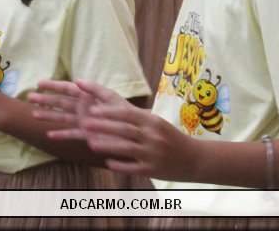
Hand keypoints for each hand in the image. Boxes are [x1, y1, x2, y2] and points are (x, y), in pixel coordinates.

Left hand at [30, 79, 196, 180]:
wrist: (194, 158)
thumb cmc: (171, 138)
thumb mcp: (158, 123)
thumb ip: (139, 118)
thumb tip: (115, 109)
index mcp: (153, 122)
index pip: (128, 114)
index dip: (109, 112)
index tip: (93, 110)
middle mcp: (153, 136)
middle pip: (124, 129)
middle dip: (103, 126)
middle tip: (84, 123)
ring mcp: (153, 153)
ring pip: (127, 148)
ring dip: (108, 146)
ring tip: (91, 144)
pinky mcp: (153, 169)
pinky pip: (133, 167)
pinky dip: (120, 165)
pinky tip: (108, 163)